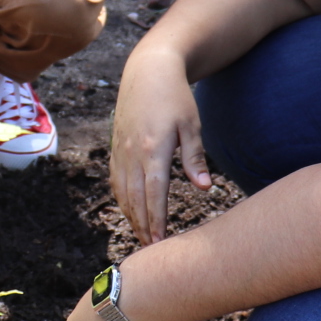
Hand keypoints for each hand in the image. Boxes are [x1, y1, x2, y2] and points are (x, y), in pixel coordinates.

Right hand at [110, 49, 211, 245]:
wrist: (147, 70)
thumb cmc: (175, 97)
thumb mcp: (191, 125)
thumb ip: (194, 158)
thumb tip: (204, 188)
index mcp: (153, 148)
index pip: (154, 193)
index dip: (156, 220)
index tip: (161, 241)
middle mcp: (132, 152)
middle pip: (135, 198)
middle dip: (143, 225)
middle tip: (152, 249)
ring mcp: (121, 150)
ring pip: (122, 191)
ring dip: (131, 216)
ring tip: (142, 236)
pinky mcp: (116, 146)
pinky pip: (116, 180)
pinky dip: (122, 199)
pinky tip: (129, 210)